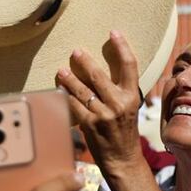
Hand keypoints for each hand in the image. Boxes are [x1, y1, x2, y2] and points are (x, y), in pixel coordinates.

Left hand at [55, 31, 144, 175]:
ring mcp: (104, 114)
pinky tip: (59, 89)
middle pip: (99, 75)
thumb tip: (103, 69)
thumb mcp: (129, 107)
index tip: (114, 32)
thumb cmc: (124, 131)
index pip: (129, 65)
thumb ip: (120, 89)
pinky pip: (73, 105)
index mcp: (132, 96)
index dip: (122, 46)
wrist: (122, 158)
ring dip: (69, 78)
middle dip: (85, 61)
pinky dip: (65, 96)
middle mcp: (119, 103)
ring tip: (61, 70)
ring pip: (82, 89)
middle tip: (76, 51)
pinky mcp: (90, 124)